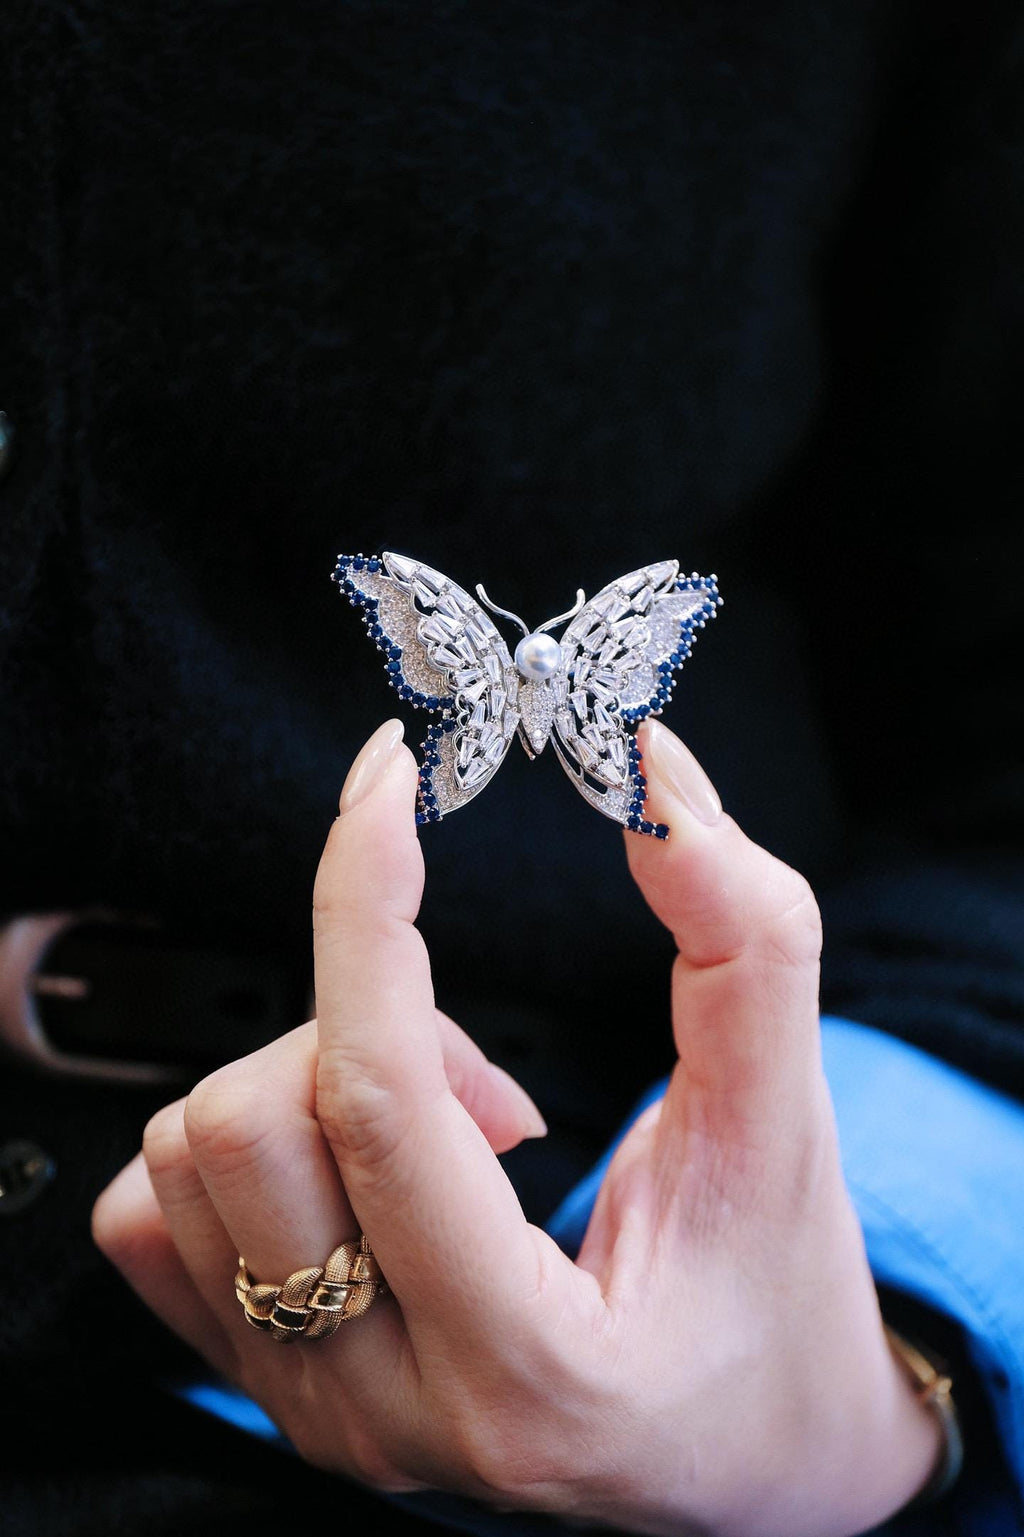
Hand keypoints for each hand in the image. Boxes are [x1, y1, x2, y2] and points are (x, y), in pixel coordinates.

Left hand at [93, 717, 942, 1536]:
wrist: (744, 1450)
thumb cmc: (776, 1303)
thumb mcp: (784, 1125)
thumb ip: (742, 946)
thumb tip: (653, 780)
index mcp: (530, 1369)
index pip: (379, 1102)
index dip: (366, 914)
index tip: (386, 795)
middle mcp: (388, 1413)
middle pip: (258, 1118)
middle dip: (371, 1027)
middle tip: (490, 1082)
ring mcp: (310, 1412)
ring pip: (191, 1152)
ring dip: (317, 1081)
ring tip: (448, 1134)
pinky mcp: (262, 1384)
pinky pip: (146, 1217)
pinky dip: (247, 1141)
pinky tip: (363, 1168)